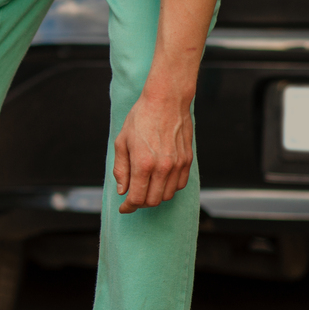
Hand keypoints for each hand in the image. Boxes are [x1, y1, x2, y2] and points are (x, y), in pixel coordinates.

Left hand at [112, 88, 193, 213]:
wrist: (166, 100)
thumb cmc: (140, 119)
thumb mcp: (121, 142)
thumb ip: (121, 169)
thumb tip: (123, 190)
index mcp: (143, 164)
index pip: (136, 198)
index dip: (128, 207)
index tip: (123, 208)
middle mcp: (162, 167)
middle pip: (152, 201)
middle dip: (140, 203)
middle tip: (132, 197)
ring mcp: (178, 165)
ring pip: (168, 195)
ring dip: (155, 196)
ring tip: (145, 188)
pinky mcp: (188, 160)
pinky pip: (180, 185)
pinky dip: (169, 188)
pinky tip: (160, 180)